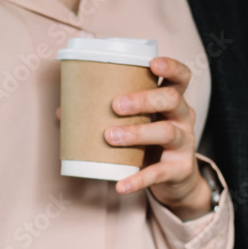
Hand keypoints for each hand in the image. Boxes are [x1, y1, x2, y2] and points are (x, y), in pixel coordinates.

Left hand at [106, 56, 211, 220]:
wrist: (176, 181)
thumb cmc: (152, 143)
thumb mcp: (140, 124)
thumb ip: (108, 114)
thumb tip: (62, 111)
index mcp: (173, 101)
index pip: (181, 77)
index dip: (171, 67)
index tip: (152, 63)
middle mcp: (183, 117)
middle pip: (171, 100)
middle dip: (144, 99)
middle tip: (116, 105)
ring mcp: (185, 143)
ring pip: (166, 132)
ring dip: (137, 133)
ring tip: (110, 137)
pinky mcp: (180, 169)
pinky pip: (158, 173)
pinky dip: (138, 179)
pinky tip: (121, 185)